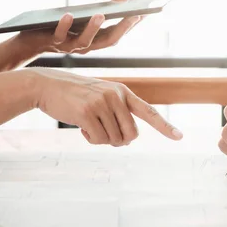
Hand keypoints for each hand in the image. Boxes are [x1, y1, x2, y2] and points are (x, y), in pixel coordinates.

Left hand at [16, 0, 140, 54]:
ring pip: (86, 41)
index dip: (131, 26)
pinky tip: (69, 14)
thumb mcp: (83, 17)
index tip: (144, 14)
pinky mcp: (53, 42)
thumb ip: (103, 9)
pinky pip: (60, 35)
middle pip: (108, 41)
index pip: (118, 34)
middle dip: (122, 28)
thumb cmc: (60, 25)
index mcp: (95, 41)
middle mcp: (87, 47)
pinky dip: (65, 25)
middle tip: (134, 15)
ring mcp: (70, 46)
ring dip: (94, 28)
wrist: (31, 42)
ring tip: (101, 14)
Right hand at [31, 68, 182, 145]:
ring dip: (102, 139)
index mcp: (123, 92)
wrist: (46, 85)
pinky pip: (99, 140)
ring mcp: (102, 103)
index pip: (149, 111)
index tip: (179, 137)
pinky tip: (81, 127)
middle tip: (104, 133)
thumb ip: (118, 112)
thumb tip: (129, 139)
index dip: (165, 126)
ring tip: (89, 124)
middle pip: (132, 135)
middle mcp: (116, 96)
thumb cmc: (76, 96)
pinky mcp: (87, 113)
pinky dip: (91, 139)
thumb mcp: (101, 96)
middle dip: (119, 140)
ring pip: (114, 139)